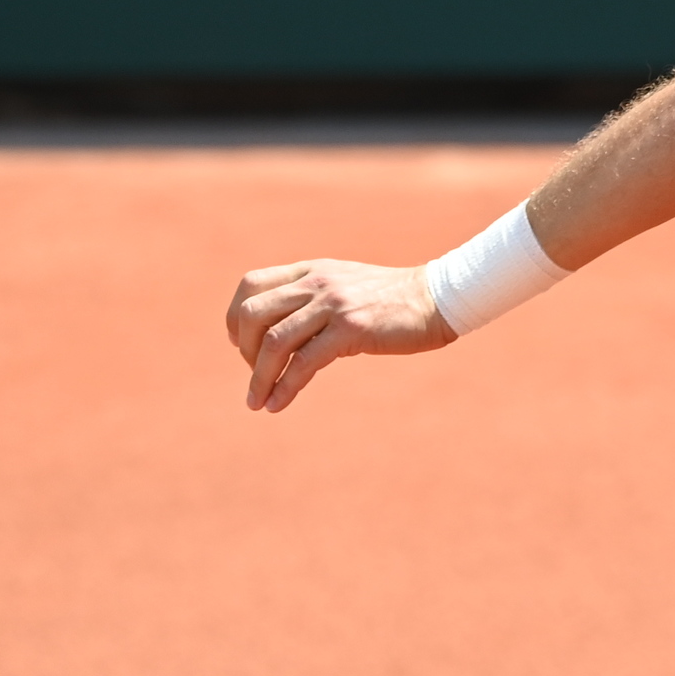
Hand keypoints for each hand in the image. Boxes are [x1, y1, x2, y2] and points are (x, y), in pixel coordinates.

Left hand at [223, 260, 452, 412]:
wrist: (438, 299)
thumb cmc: (393, 302)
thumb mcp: (344, 289)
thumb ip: (313, 303)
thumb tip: (283, 341)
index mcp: (311, 271)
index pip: (251, 285)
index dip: (236, 319)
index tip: (244, 347)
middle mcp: (316, 282)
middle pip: (252, 313)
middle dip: (244, 350)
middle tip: (256, 374)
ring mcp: (333, 304)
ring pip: (273, 341)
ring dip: (258, 378)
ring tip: (256, 402)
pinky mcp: (351, 328)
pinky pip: (304, 362)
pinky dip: (284, 388)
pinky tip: (277, 405)